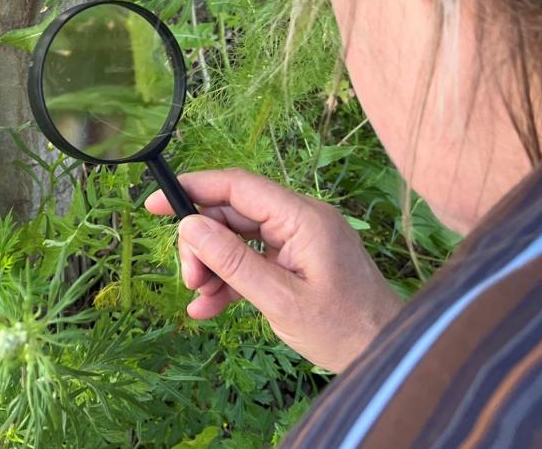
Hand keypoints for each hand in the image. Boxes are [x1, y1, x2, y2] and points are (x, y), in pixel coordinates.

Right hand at [145, 168, 403, 372]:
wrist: (385, 355)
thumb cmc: (342, 329)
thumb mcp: (280, 299)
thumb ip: (233, 261)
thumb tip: (190, 225)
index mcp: (302, 217)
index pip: (238, 186)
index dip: (194, 189)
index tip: (155, 204)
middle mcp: (299, 220)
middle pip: (232, 214)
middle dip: (202, 243)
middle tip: (189, 279)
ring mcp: (298, 242)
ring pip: (237, 239)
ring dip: (213, 266)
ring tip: (199, 298)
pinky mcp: (296, 263)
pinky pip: (253, 261)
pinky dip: (230, 281)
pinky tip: (208, 308)